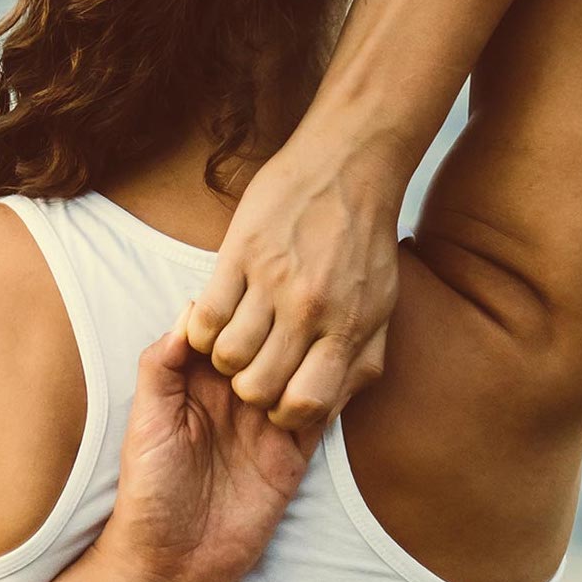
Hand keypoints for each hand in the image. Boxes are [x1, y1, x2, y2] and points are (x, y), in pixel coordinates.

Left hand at [93, 303, 324, 581]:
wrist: (170, 562)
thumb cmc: (147, 487)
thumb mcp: (146, 419)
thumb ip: (162, 363)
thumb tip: (190, 307)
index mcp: (198, 377)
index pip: (230, 327)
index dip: (246, 305)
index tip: (264, 282)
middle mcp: (235, 393)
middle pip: (270, 343)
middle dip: (285, 325)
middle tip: (300, 308)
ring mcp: (266, 421)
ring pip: (299, 371)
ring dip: (310, 356)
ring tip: (316, 342)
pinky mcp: (292, 453)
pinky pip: (317, 414)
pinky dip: (330, 394)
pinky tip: (337, 374)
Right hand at [185, 130, 403, 430]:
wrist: (347, 167)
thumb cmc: (364, 242)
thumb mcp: (380, 309)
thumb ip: (358, 362)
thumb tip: (328, 406)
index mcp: (346, 327)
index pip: (306, 404)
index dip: (286, 413)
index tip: (280, 399)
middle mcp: (309, 309)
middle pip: (258, 386)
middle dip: (249, 388)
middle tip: (251, 369)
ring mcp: (272, 281)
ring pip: (226, 355)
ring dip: (223, 357)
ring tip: (233, 340)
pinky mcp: (240, 253)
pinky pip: (204, 315)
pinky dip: (201, 329)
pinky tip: (214, 317)